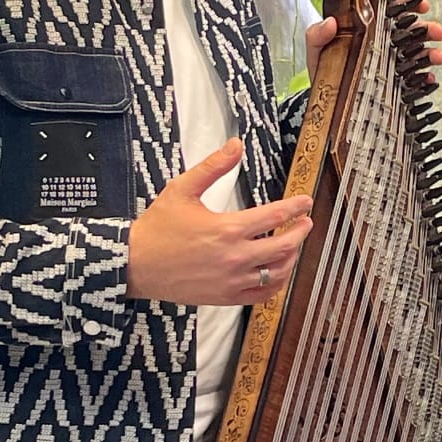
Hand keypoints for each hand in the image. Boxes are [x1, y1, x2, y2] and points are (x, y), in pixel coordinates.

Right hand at [126, 138, 312, 305]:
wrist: (135, 264)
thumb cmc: (158, 227)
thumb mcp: (183, 188)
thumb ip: (213, 166)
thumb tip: (236, 145)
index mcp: (228, 229)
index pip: (275, 216)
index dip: (296, 207)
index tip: (305, 201)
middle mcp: (235, 257)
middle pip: (284, 246)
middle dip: (301, 232)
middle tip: (306, 222)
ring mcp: (232, 281)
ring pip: (278, 272)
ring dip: (292, 257)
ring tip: (294, 245)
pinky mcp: (226, 297)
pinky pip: (263, 294)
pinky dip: (276, 283)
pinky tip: (277, 272)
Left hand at [304, 0, 441, 83]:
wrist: (325, 100)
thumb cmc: (323, 68)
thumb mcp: (316, 50)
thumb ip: (317, 35)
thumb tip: (328, 23)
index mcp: (367, 26)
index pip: (390, 7)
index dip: (406, 1)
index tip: (417, 2)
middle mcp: (383, 40)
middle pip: (410, 28)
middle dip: (426, 27)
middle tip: (435, 31)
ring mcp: (391, 60)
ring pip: (418, 50)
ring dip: (431, 51)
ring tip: (437, 56)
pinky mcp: (396, 81)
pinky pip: (415, 77)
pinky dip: (425, 77)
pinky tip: (429, 78)